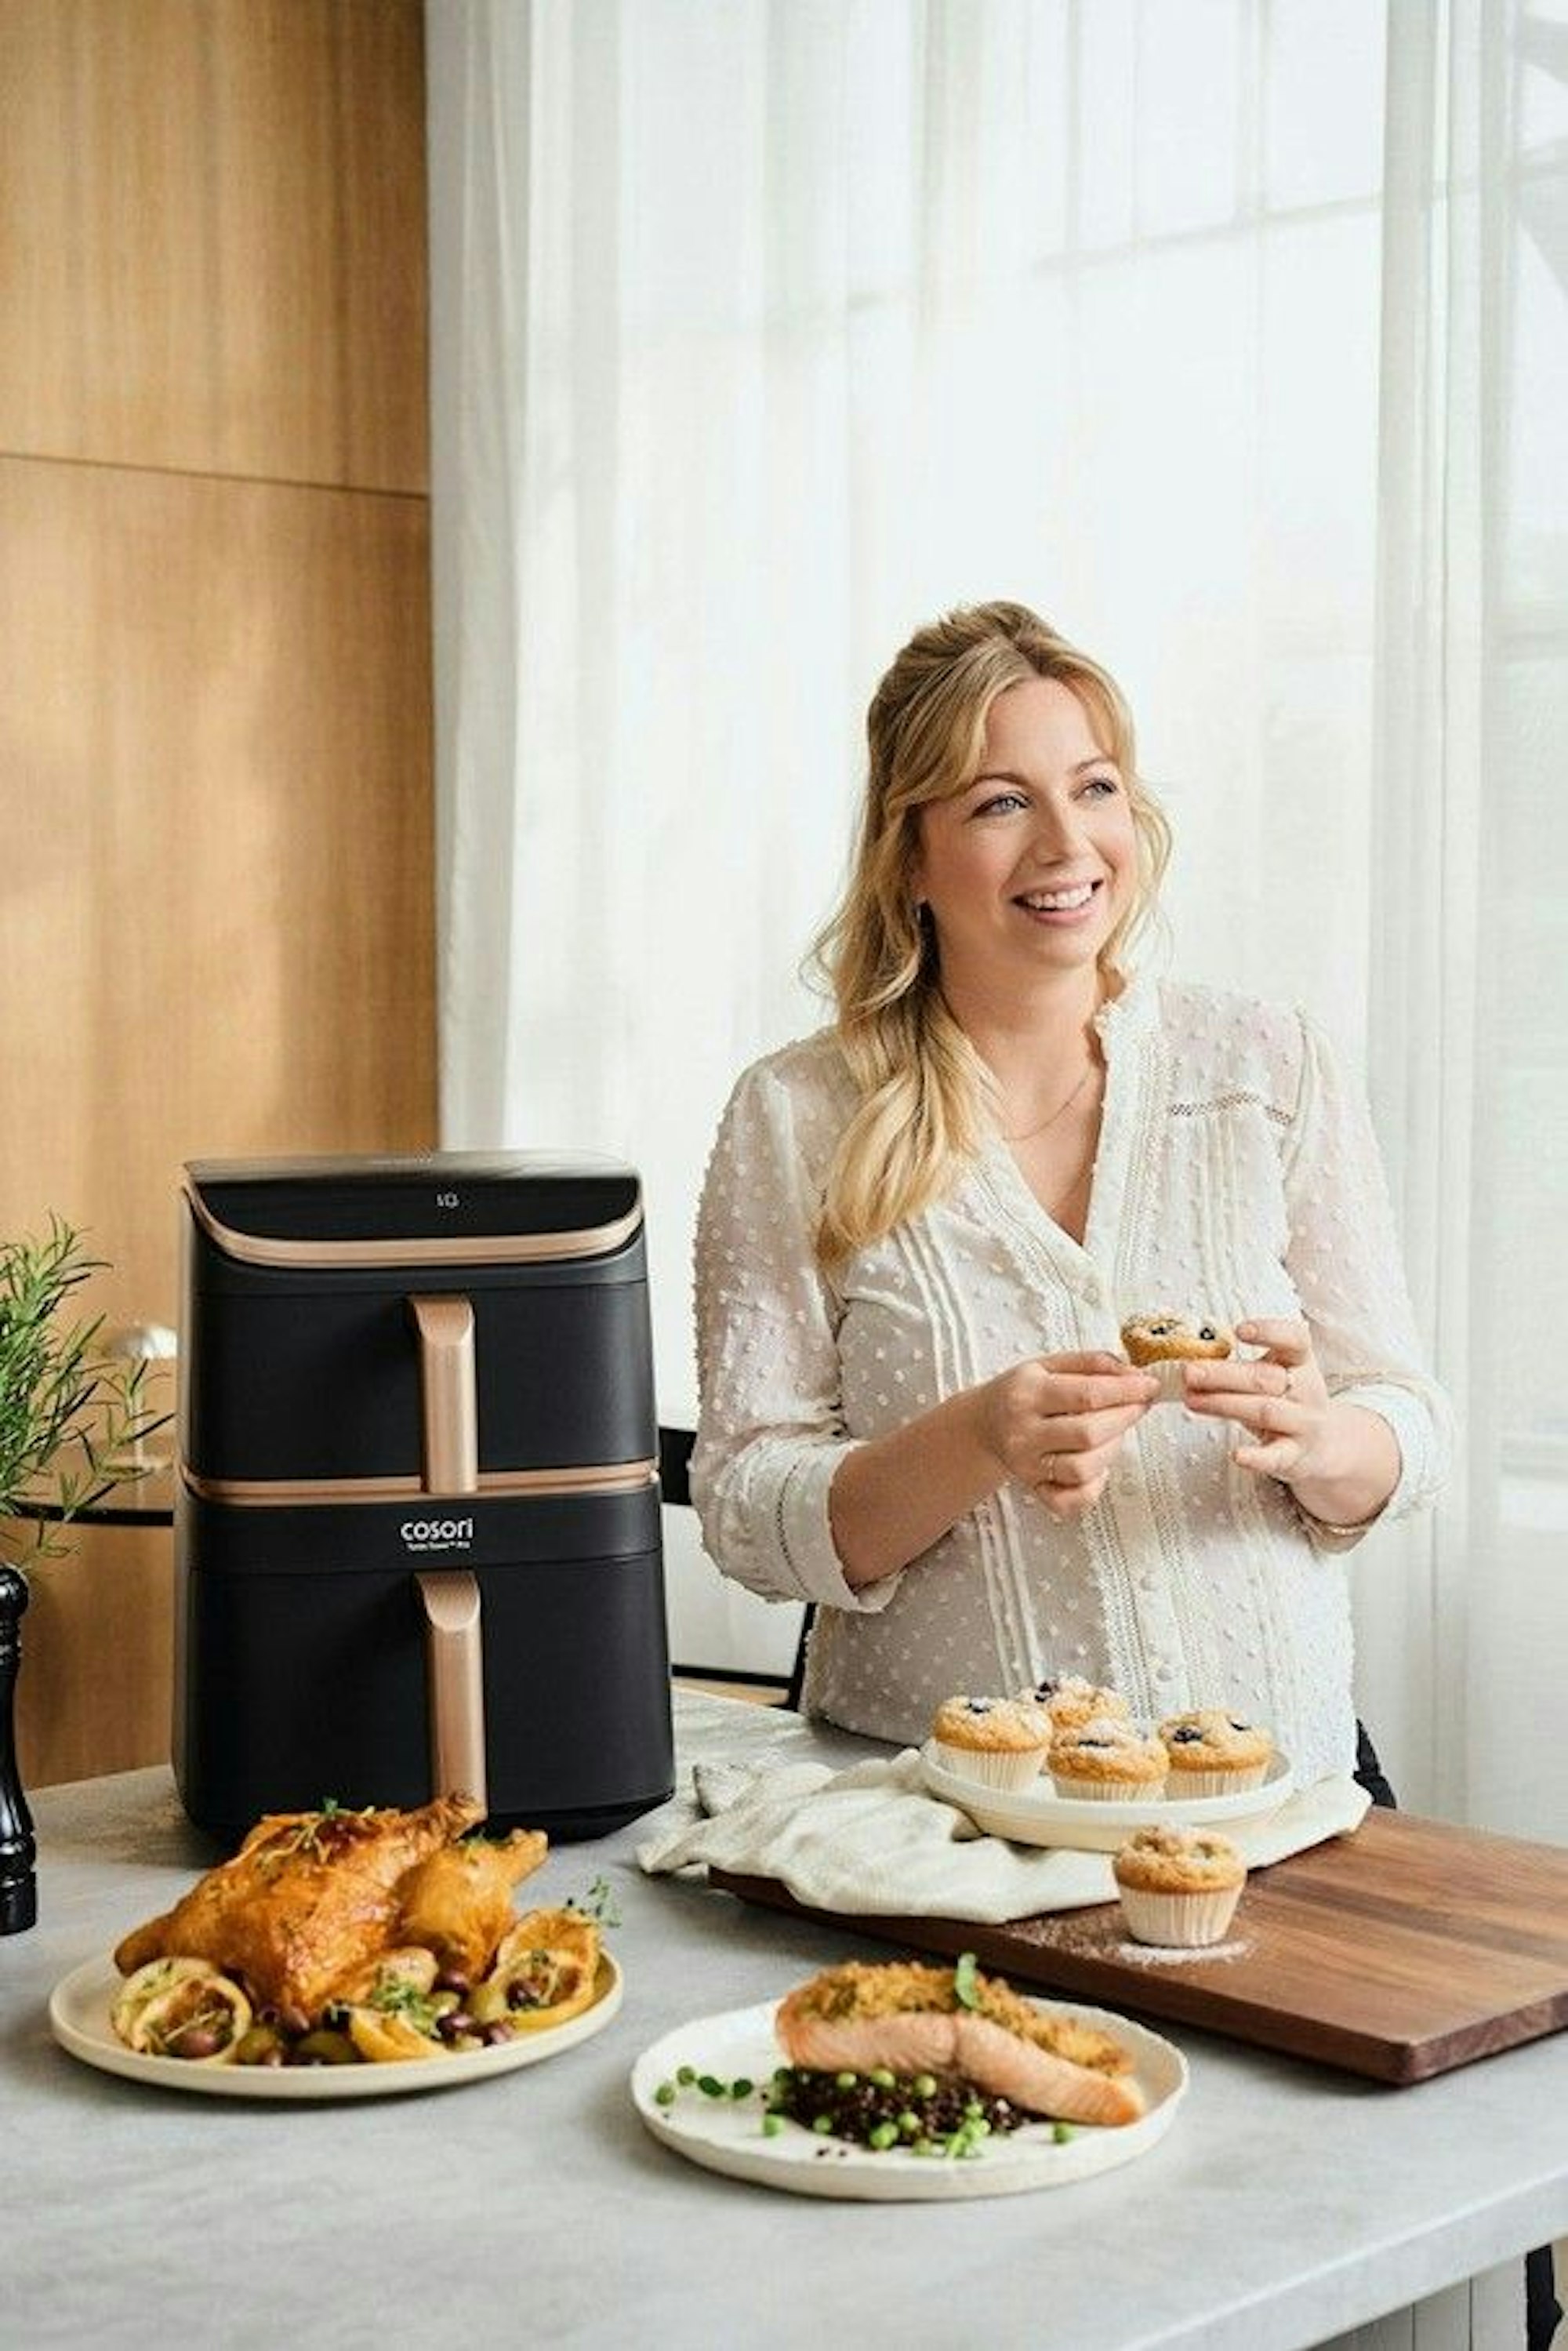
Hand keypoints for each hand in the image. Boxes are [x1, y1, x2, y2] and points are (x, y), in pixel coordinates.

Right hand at [976, 1352, 1159, 1523]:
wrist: (983, 1424)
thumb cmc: (1022, 1393)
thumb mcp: (1049, 1364)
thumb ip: (1092, 1363)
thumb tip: (1133, 1373)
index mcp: (1027, 1393)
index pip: (1087, 1394)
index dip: (1127, 1391)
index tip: (1150, 1385)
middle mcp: (1023, 1432)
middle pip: (1088, 1433)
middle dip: (1125, 1418)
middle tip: (1138, 1405)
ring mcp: (1027, 1466)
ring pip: (1083, 1468)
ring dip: (1112, 1449)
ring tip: (1114, 1432)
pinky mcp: (1034, 1489)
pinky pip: (1071, 1501)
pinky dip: (1094, 1487)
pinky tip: (1097, 1466)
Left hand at [1179, 1318, 1335, 1484]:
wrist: (1323, 1445)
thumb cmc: (1284, 1402)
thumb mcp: (1273, 1375)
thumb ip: (1241, 1367)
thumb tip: (1192, 1359)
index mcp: (1300, 1363)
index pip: (1294, 1339)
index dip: (1269, 1332)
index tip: (1239, 1330)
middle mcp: (1307, 1391)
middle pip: (1265, 1378)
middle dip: (1223, 1374)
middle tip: (1188, 1372)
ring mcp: (1303, 1424)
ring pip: (1264, 1411)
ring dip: (1224, 1404)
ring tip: (1191, 1399)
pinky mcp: (1296, 1456)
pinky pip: (1277, 1457)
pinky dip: (1257, 1457)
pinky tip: (1236, 1454)